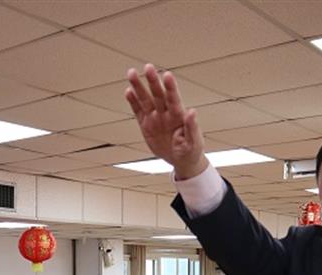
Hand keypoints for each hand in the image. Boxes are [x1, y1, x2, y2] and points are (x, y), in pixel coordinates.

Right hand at [125, 64, 208, 179]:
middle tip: (148, 67)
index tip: (167, 75)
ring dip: (139, 87)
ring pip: (145, 99)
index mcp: (179, 116)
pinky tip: (128, 91)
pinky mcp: (146, 125)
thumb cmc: (190, 150)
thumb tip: (192, 111)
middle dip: (153, 81)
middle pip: (158, 94)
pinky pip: (138, 111)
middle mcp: (166, 113)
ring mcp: (155, 117)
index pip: (174, 99)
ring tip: (132, 73)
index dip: (170, 87)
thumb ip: (192, 127)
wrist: (181, 160)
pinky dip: (133, 102)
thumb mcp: (193, 142)